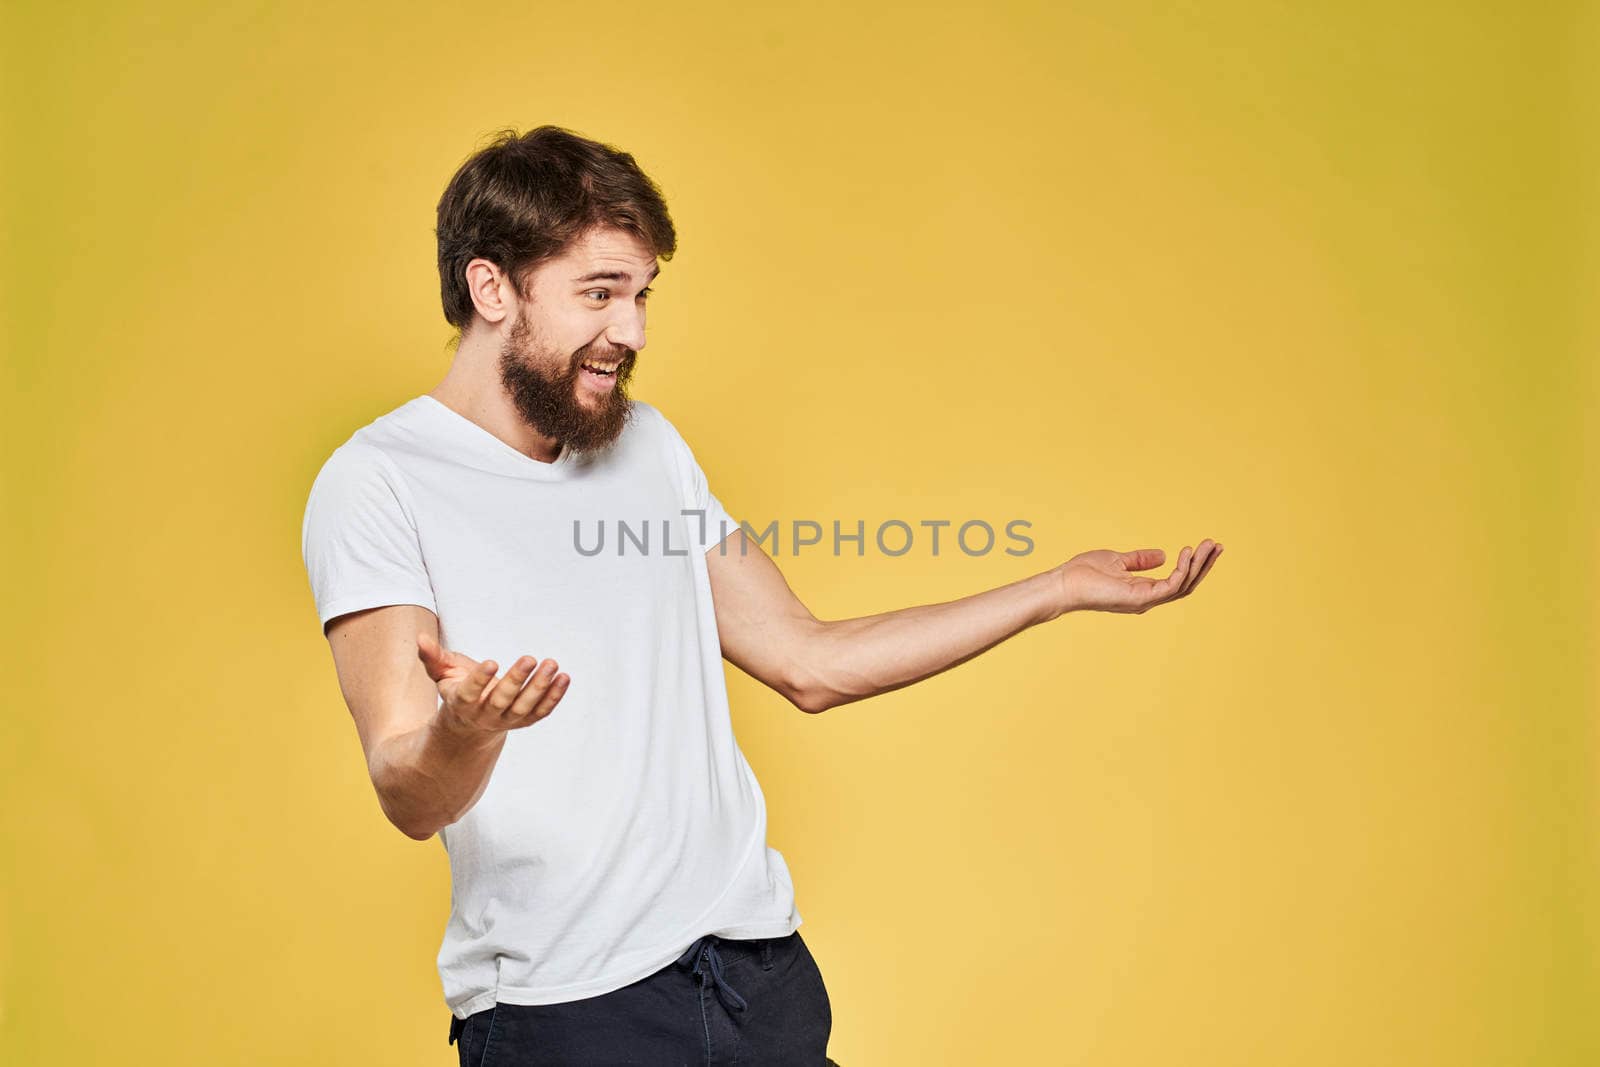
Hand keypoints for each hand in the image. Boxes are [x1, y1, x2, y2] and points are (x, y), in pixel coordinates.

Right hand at [416, 631, 570, 734]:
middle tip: (530, 658)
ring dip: (540, 687)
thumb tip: (420, 638)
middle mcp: (485, 715)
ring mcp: (506, 720)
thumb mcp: (443, 673)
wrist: (471, 723)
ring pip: (525, 708)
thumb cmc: (458, 689)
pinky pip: (541, 712)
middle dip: (516, 680)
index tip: (492, 661)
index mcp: (462, 703)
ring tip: (553, 664)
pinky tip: (564, 678)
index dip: (480, 679)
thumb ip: (433, 657)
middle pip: (502, 700)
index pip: (470, 693)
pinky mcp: (524, 721)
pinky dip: (554, 696)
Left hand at [1055, 539, 1223, 614]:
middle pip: (1186, 584)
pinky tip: (1186, 552)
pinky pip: (1170, 586)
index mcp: (1144, 590)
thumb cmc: (1084, 573)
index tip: (1206, 546)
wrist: (1064, 583)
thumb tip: (1162, 555)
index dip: (1194, 564)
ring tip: (1208, 545)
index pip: (1177, 580)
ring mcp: (1145, 600)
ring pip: (1182, 585)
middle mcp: (1148, 598)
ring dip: (1198, 565)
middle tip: (1217, 545)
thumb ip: (1140, 560)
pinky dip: (1181, 570)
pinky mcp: (1140, 598)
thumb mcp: (1117, 560)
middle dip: (1203, 565)